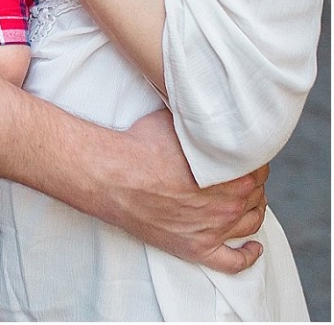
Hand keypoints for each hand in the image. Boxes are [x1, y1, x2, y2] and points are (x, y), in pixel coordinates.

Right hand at [109, 110, 267, 272]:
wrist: (113, 176)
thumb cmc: (140, 146)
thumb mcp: (176, 120)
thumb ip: (200, 122)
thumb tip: (208, 110)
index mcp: (228, 172)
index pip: (259, 168)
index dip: (254, 160)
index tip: (245, 155)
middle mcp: (227, 204)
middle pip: (255, 195)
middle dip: (253, 183)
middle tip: (242, 174)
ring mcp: (213, 229)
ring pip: (250, 224)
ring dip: (253, 211)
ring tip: (248, 202)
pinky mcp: (196, 249)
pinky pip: (233, 262)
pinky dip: (248, 256)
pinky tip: (252, 248)